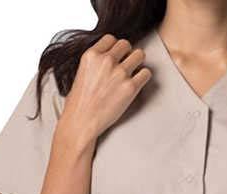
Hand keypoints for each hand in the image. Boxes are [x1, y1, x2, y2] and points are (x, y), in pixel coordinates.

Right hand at [56, 34, 151, 152]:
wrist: (82, 122)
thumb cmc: (80, 102)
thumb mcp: (81, 72)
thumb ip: (95, 61)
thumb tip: (109, 57)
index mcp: (91, 55)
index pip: (111, 39)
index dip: (115, 48)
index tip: (116, 57)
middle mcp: (106, 61)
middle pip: (126, 44)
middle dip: (127, 54)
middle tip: (125, 66)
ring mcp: (119, 73)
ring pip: (140, 55)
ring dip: (138, 63)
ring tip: (133, 74)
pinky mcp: (130, 88)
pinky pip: (146, 73)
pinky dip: (144, 77)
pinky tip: (137, 84)